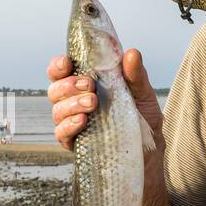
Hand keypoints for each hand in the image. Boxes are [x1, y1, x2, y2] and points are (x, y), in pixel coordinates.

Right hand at [47, 49, 163, 151]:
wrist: (150, 152)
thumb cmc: (144, 119)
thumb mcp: (144, 95)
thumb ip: (136, 76)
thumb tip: (132, 53)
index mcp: (86, 86)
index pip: (61, 72)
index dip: (58, 66)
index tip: (67, 63)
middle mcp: (74, 103)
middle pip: (54, 89)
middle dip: (68, 85)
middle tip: (89, 85)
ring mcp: (73, 123)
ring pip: (57, 110)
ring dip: (71, 104)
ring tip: (92, 103)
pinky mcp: (75, 143)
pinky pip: (62, 134)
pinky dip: (69, 125)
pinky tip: (83, 120)